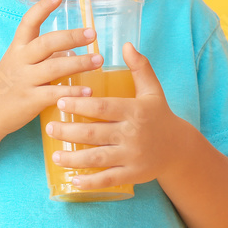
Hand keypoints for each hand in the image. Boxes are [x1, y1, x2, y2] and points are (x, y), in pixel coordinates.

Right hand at [0, 0, 104, 137]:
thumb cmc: (8, 85)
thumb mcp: (19, 64)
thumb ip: (43, 55)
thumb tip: (72, 48)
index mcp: (17, 48)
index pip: (28, 22)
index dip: (43, 7)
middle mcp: (20, 61)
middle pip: (46, 43)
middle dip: (71, 37)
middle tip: (93, 33)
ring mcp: (24, 80)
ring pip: (54, 68)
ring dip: (79, 63)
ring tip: (99, 60)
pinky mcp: (29, 100)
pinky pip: (53, 94)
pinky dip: (72, 92)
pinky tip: (88, 91)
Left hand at [44, 43, 184, 189]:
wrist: (179, 148)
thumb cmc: (159, 116)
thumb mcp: (153, 90)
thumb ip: (140, 67)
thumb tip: (127, 44)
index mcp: (135, 111)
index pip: (103, 107)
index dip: (80, 105)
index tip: (60, 101)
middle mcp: (133, 134)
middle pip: (95, 134)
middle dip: (69, 132)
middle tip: (49, 127)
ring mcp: (133, 156)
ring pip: (98, 158)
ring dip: (74, 159)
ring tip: (55, 156)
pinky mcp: (133, 175)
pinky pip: (108, 179)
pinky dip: (90, 182)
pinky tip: (74, 180)